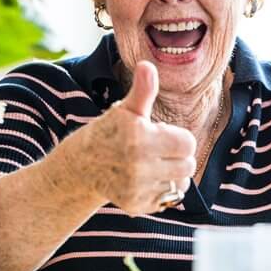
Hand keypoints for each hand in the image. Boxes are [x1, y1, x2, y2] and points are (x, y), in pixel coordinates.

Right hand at [58, 61, 195, 214]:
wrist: (81, 167)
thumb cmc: (109, 133)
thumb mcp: (125, 110)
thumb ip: (143, 90)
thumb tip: (147, 65)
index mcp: (140, 138)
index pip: (188, 143)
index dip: (178, 137)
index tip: (161, 134)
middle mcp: (139, 166)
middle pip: (188, 165)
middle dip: (177, 156)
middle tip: (157, 150)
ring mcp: (137, 188)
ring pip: (181, 184)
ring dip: (172, 174)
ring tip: (154, 165)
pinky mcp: (136, 205)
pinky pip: (167, 199)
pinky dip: (161, 190)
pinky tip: (145, 180)